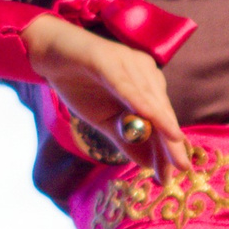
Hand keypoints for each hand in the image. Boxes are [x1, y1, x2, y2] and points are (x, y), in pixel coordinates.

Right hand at [23, 12, 189, 181]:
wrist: (48, 53)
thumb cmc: (78, 84)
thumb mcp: (102, 120)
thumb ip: (124, 139)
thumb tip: (148, 165)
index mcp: (146, 85)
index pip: (162, 120)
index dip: (168, 149)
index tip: (171, 176)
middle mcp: (145, 71)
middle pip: (162, 111)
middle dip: (170, 143)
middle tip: (180, 169)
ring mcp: (130, 63)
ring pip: (150, 99)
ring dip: (162, 126)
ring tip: (174, 150)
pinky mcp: (110, 59)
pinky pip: (127, 84)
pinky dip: (139, 102)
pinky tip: (149, 119)